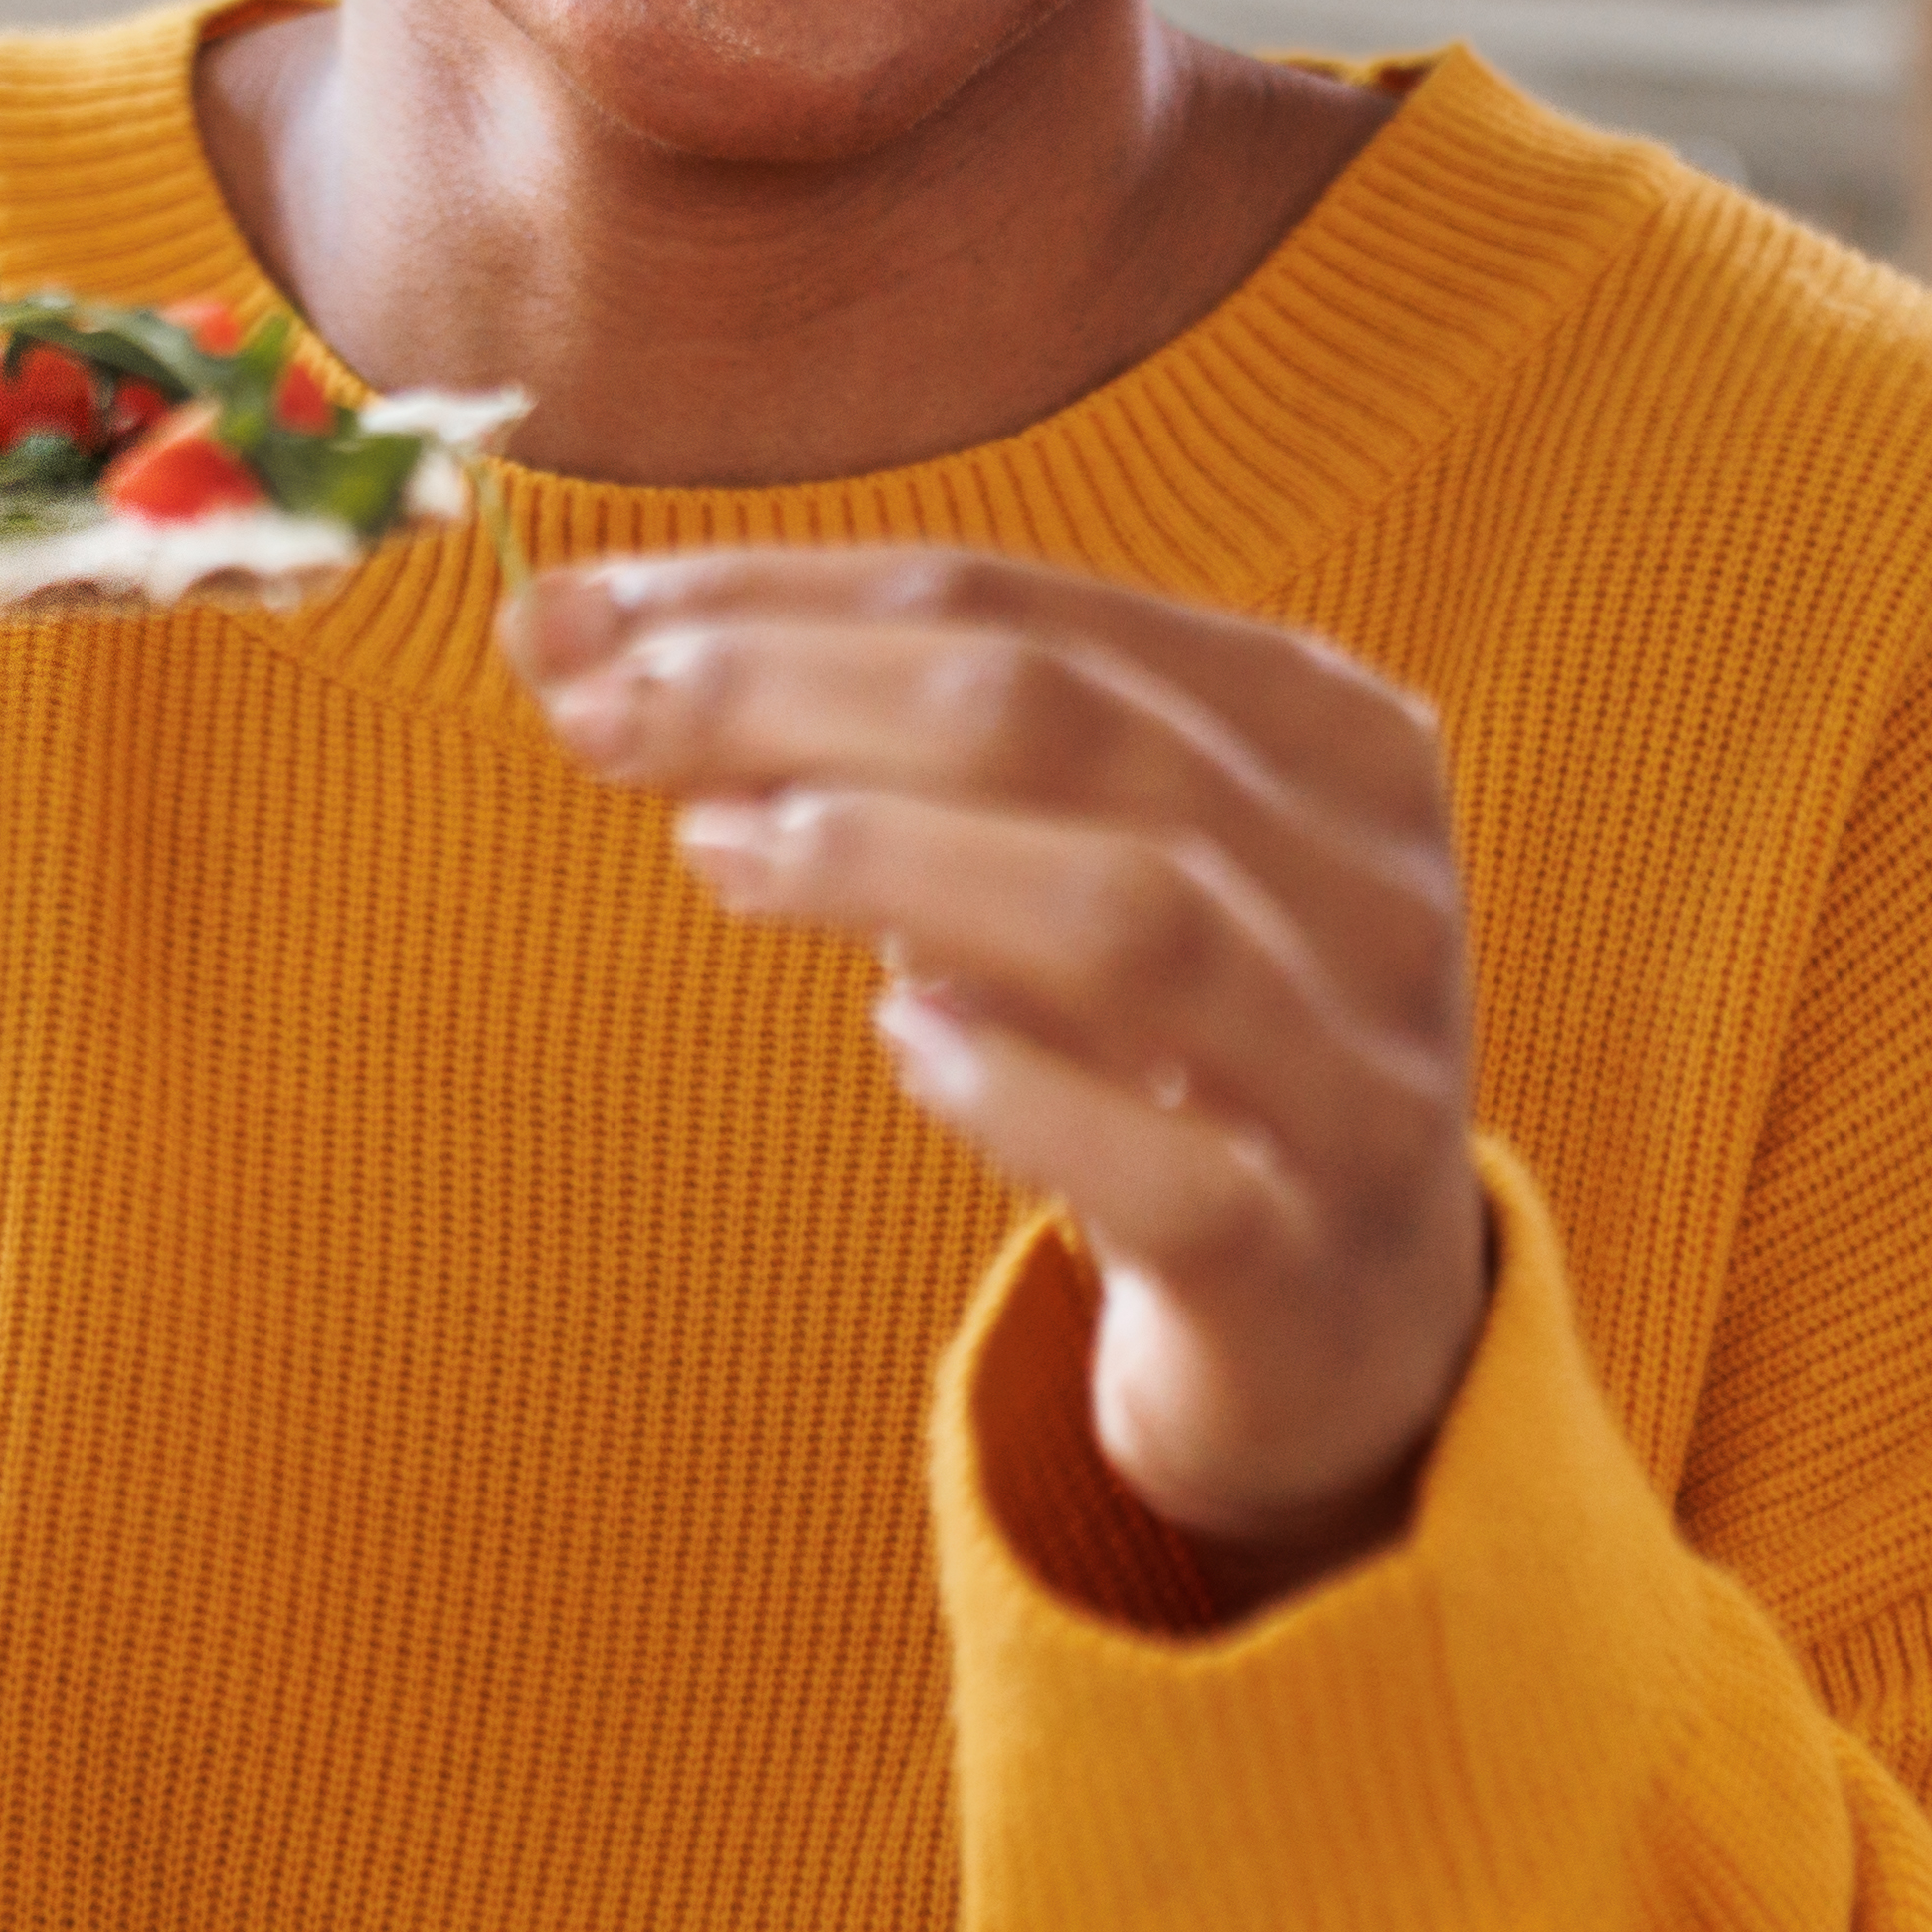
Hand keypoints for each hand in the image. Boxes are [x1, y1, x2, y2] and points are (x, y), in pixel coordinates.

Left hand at [509, 549, 1485, 1603]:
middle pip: (1066, 723)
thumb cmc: (1156, 1056)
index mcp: (1324, 731)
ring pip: (1132, 917)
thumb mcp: (1041, 872)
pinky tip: (898, 1042)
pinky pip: (1175, 1172)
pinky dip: (1022, 1094)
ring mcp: (1361, 1079)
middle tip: (604, 718)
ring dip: (895, 862)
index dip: (787, 597)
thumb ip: (851, 747)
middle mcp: (1372, 882)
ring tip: (716, 852)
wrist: (1343, 1334)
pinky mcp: (1313, 1266)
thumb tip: (560, 631)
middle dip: (804, 698)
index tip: (582, 621)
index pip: (1020, 605)